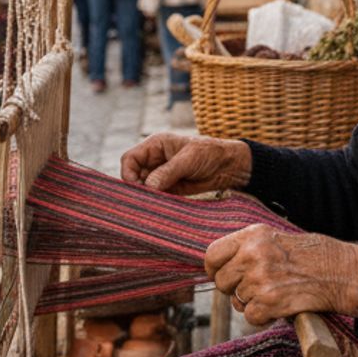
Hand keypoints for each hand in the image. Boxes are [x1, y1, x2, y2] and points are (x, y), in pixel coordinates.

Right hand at [121, 133, 251, 195]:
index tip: (136, 188)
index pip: (130, 159)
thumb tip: (148, 186)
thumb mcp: (188, 159)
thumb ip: (167, 172)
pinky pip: (156, 198)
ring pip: (143, 189)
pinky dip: (156, 204)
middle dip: (136, 189)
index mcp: (155, 146)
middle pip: (133, 176)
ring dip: (146, 198)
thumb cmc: (210, 153)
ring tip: (152, 207)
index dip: (128, 173)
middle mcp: (154, 161)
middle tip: (143, 201)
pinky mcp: (169, 189)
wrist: (229, 166)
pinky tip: (160, 210)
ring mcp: (161, 176)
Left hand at [204, 225, 357, 324]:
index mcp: (253, 235)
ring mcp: (261, 278)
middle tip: (255, 289)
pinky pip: (251, 317)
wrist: (342, 272)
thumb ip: (247, 249)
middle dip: (234, 290)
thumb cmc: (312, 256)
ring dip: (253, 303)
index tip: (222, 276)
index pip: (212, 254)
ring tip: (275, 294)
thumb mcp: (275, 239)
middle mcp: (253, 254)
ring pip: (237, 301)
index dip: (214, 270)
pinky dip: (264, 317)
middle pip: (221, 282)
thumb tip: (219, 267)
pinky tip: (279, 307)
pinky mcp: (270, 301)